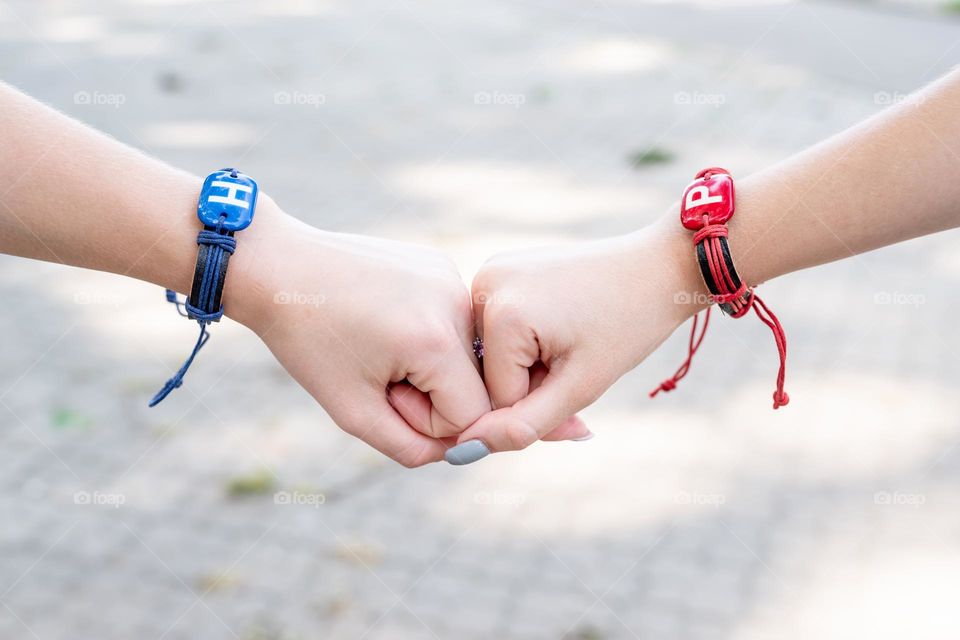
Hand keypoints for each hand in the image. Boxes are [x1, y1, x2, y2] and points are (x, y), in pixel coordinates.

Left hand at [232, 209, 490, 466]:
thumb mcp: (353, 413)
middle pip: (473, 384)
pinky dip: (426, 334)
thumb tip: (457, 450)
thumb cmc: (309, 342)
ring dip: (429, 365)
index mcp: (436, 341)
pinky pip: (452, 322)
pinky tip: (385, 318)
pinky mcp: (441, 266)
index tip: (382, 393)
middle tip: (377, 370)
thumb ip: (411, 448)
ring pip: (464, 355)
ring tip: (380, 344)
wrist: (279, 269)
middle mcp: (456, 303)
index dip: (426, 421)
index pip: (471, 415)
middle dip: (429, 393)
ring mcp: (452, 278)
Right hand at [445, 222, 702, 462]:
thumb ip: (523, 425)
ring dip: (527, 365)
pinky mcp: (497, 269)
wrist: (656, 268)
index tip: (577, 378)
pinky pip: (496, 329)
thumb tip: (466, 450)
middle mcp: (484, 283)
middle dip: (530, 385)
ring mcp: (488, 272)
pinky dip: (524, 342)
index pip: (496, 397)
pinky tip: (560, 324)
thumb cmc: (627, 325)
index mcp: (502, 312)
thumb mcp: (580, 387)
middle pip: (488, 373)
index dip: (539, 403)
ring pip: (491, 355)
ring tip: (569, 342)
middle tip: (577, 365)